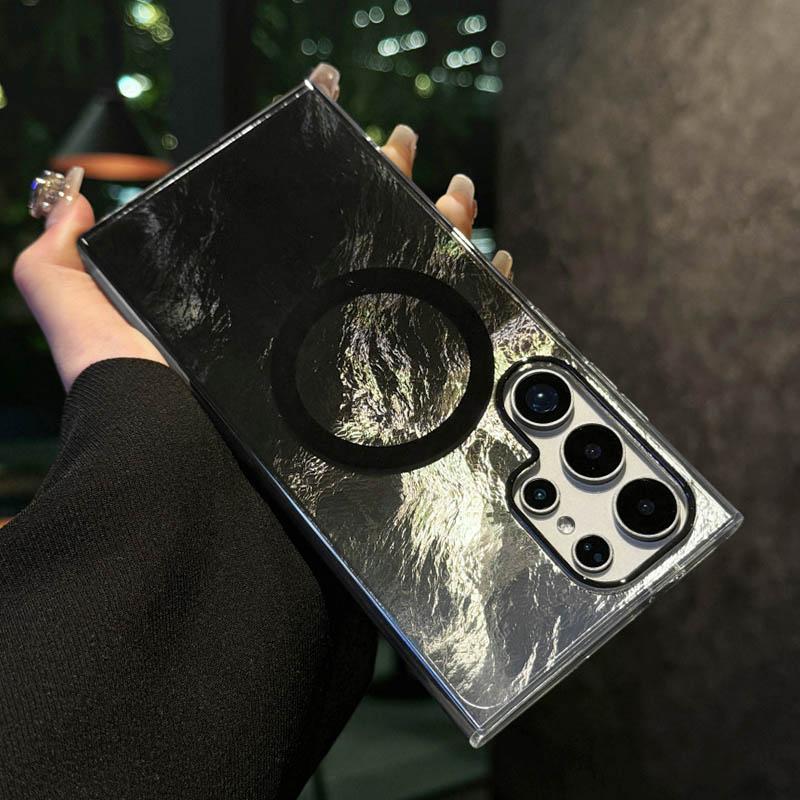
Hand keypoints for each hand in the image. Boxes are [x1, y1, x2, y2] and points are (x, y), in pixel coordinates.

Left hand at [14, 63, 512, 392]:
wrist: (182, 472)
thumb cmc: (137, 394)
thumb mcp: (79, 314)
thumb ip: (54, 259)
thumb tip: (69, 199)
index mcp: (250, 289)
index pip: (299, 208)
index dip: (324, 155)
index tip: (340, 105)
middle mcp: (301, 316)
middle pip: (362, 228)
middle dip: (392, 177)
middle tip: (408, 142)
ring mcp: (344, 349)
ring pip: (410, 268)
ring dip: (441, 223)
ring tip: (459, 191)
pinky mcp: (380, 386)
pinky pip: (442, 331)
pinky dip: (474, 291)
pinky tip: (492, 262)